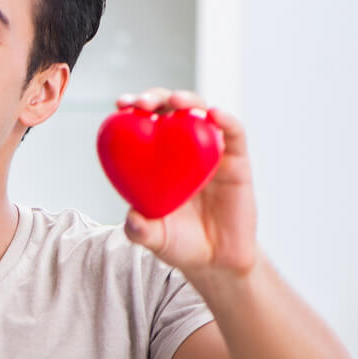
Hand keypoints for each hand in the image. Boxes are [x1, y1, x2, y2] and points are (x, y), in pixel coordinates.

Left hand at [117, 88, 256, 276]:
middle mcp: (184, 149)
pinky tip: (214, 114)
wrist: (217, 260)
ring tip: (176, 101)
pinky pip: (234, 135)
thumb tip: (132, 219)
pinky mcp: (237, 162)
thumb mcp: (154, 238)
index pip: (144, 125)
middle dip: (156, 97)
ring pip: (202, 114)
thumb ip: (140, 230)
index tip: (120, 104)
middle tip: (143, 102)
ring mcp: (211, 152)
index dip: (133, 110)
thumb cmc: (180, 243)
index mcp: (158, 159)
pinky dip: (226, 120)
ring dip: (189, 101)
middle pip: (171, 110)